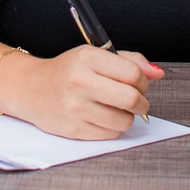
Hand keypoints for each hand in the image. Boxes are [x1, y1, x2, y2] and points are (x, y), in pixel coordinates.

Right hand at [14, 46, 162, 139]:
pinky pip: (111, 134)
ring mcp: (76, 108)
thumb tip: (157, 73)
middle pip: (131, 99)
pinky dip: (113, 127)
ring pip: (124, 120)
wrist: (31, 88)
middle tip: (135, 99)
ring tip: (116, 107)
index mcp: (87, 58)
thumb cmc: (68, 71)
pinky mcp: (74, 129)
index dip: (144, 81)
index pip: (133, 73)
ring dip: (128, 116)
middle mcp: (80, 82)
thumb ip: (130, 61)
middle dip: (141, 102)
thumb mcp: (95, 55)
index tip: (138, 83)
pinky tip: (102, 116)